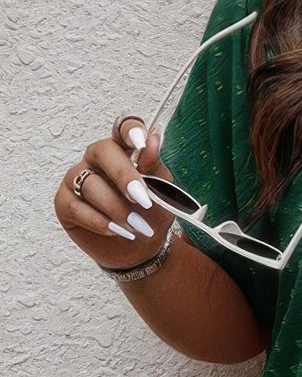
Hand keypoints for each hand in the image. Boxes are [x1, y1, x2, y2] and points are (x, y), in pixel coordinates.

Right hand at [54, 116, 176, 269]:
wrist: (140, 248)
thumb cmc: (151, 215)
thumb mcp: (162, 192)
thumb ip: (155, 167)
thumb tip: (152, 141)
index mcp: (123, 150)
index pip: (123, 128)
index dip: (130, 130)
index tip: (141, 142)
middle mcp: (97, 159)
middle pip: (103, 151)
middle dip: (124, 176)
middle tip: (142, 198)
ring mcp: (77, 178)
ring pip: (90, 184)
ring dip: (116, 208)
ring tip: (135, 225)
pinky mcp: (64, 202)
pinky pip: (76, 206)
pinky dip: (100, 222)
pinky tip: (116, 230)